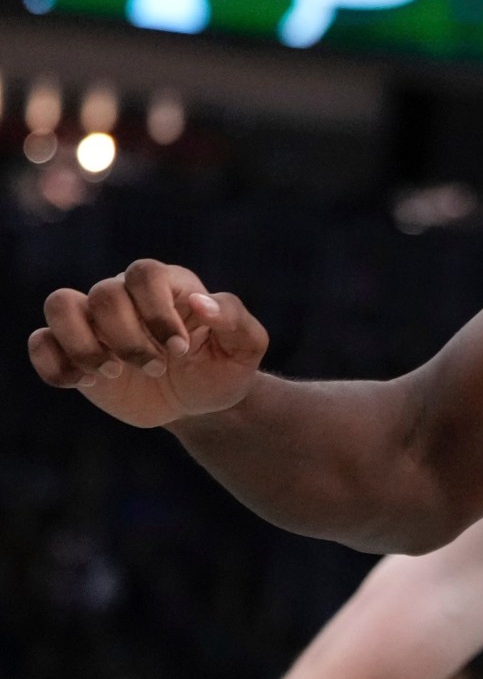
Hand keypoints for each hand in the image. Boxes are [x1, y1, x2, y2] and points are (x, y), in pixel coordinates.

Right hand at [28, 260, 267, 427]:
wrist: (198, 404)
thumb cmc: (222, 369)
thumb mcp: (245, 348)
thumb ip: (233, 319)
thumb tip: (200, 303)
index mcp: (169, 285)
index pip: (145, 273)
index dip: (156, 311)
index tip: (179, 350)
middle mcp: (126, 295)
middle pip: (104, 293)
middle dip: (129, 339)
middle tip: (157, 369)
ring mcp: (95, 321)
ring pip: (60, 304)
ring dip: (83, 344)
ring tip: (113, 373)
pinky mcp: (72, 350)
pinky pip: (41, 341)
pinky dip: (55, 365)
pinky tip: (85, 383)